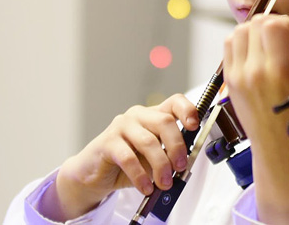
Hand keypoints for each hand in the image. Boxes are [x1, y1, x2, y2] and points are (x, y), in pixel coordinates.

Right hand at [39, 95, 198, 221]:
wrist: (93, 173)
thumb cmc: (127, 162)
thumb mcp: (153, 157)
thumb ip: (168, 154)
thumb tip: (184, 163)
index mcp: (153, 115)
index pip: (174, 102)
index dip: (188, 111)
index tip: (194, 126)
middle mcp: (138, 115)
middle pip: (165, 121)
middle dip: (177, 146)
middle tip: (180, 167)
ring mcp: (122, 126)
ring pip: (148, 141)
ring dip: (160, 165)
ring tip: (164, 183)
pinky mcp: (107, 142)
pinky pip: (128, 158)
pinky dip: (140, 175)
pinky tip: (145, 187)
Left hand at [222, 14, 288, 223]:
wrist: (282, 151)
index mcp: (278, 73)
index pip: (273, 25)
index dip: (288, 25)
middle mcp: (253, 72)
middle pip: (254, 23)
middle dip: (273, 25)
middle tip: (284, 42)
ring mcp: (237, 76)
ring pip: (238, 31)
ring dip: (255, 32)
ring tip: (269, 46)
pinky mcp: (229, 81)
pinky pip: (229, 47)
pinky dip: (242, 42)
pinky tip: (257, 54)